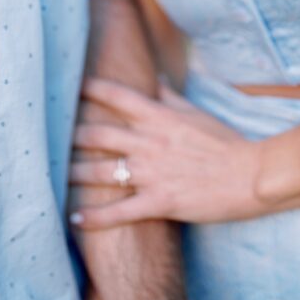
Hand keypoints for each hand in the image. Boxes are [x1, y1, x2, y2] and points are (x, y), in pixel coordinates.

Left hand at [69, 78, 262, 228]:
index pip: (118, 97)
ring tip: (54, 175)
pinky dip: (95, 217)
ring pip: (102, 172)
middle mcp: (150, 142)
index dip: (92, 89)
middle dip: (72, 135)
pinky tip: (75, 219)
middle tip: (50, 135)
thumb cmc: (225, 142)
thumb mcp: (197, 113)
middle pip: (99, 135)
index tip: (71, 85)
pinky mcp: (159, 202)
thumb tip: (152, 81)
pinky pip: (119, 211)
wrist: (250, 175)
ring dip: (75, 174)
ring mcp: (153, 173)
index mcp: (160, 117)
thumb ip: (170, 98)